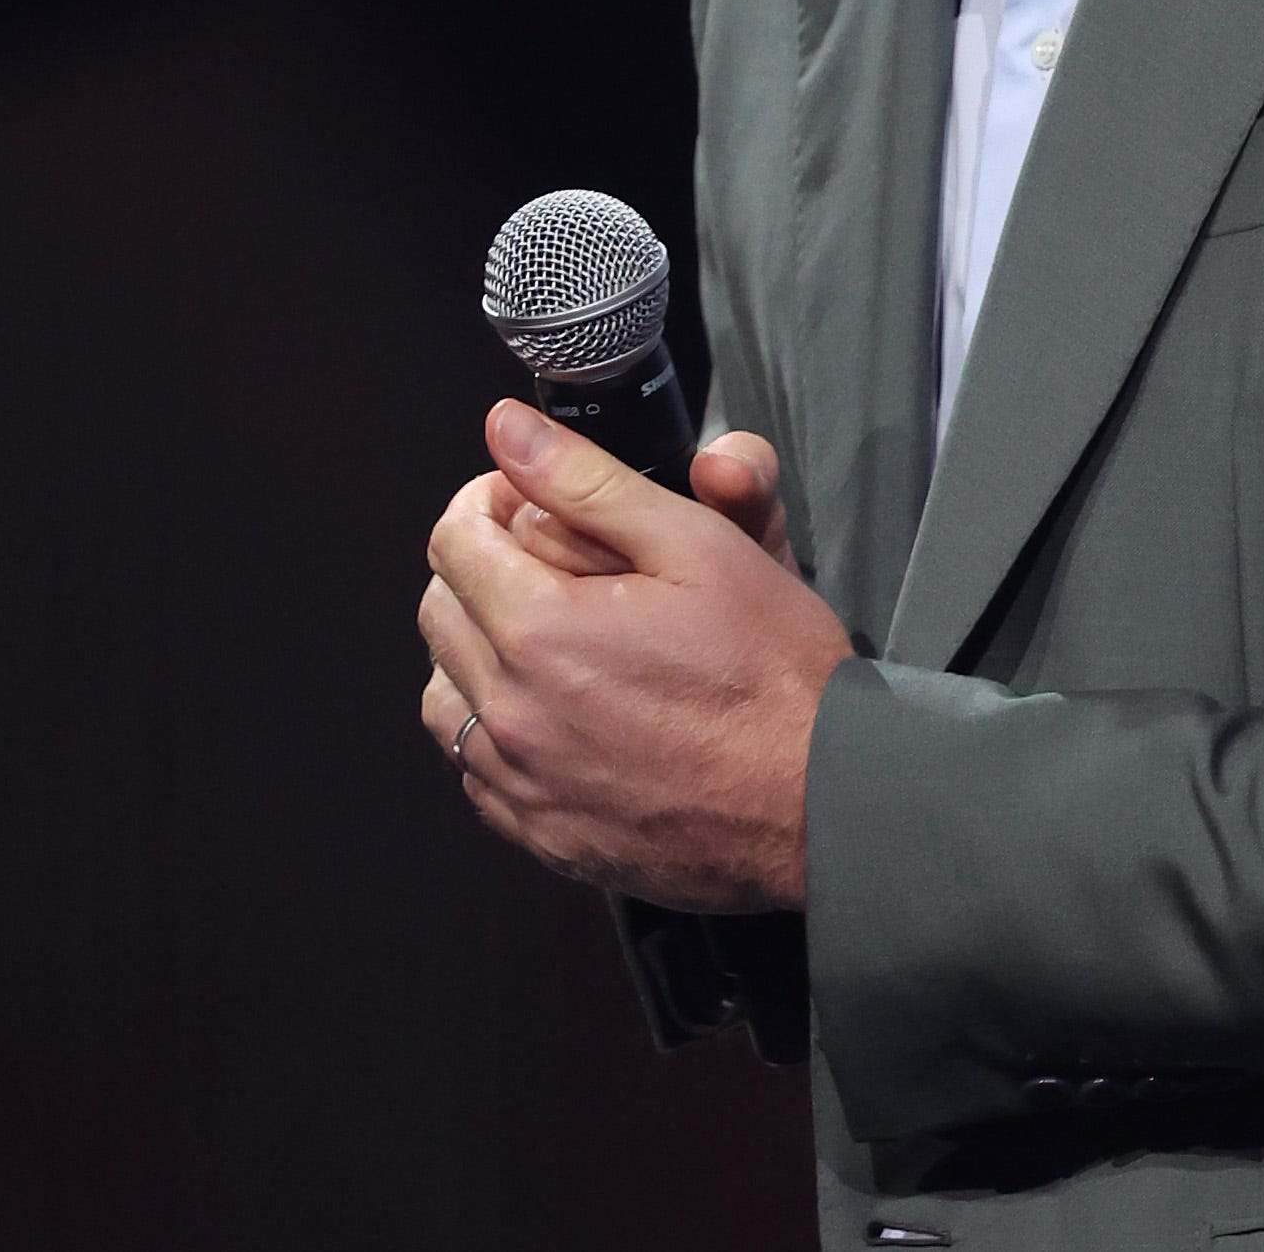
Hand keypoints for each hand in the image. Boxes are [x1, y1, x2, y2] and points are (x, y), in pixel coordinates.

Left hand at [417, 403, 848, 910]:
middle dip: (483, 571)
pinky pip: (477, 770)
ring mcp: (520, 784)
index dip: (490, 502)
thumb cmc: (774, 674)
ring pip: (443, 696)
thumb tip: (505, 429)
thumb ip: (586, 480)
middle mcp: (510, 714)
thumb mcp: (696, 545)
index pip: (453, 539)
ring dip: (479, 654)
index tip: (534, 502)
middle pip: (440, 613)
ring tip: (554, 640)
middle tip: (555, 564)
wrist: (823, 805)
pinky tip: (565, 714)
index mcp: (538, 631)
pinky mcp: (541, 835)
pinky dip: (499, 731)